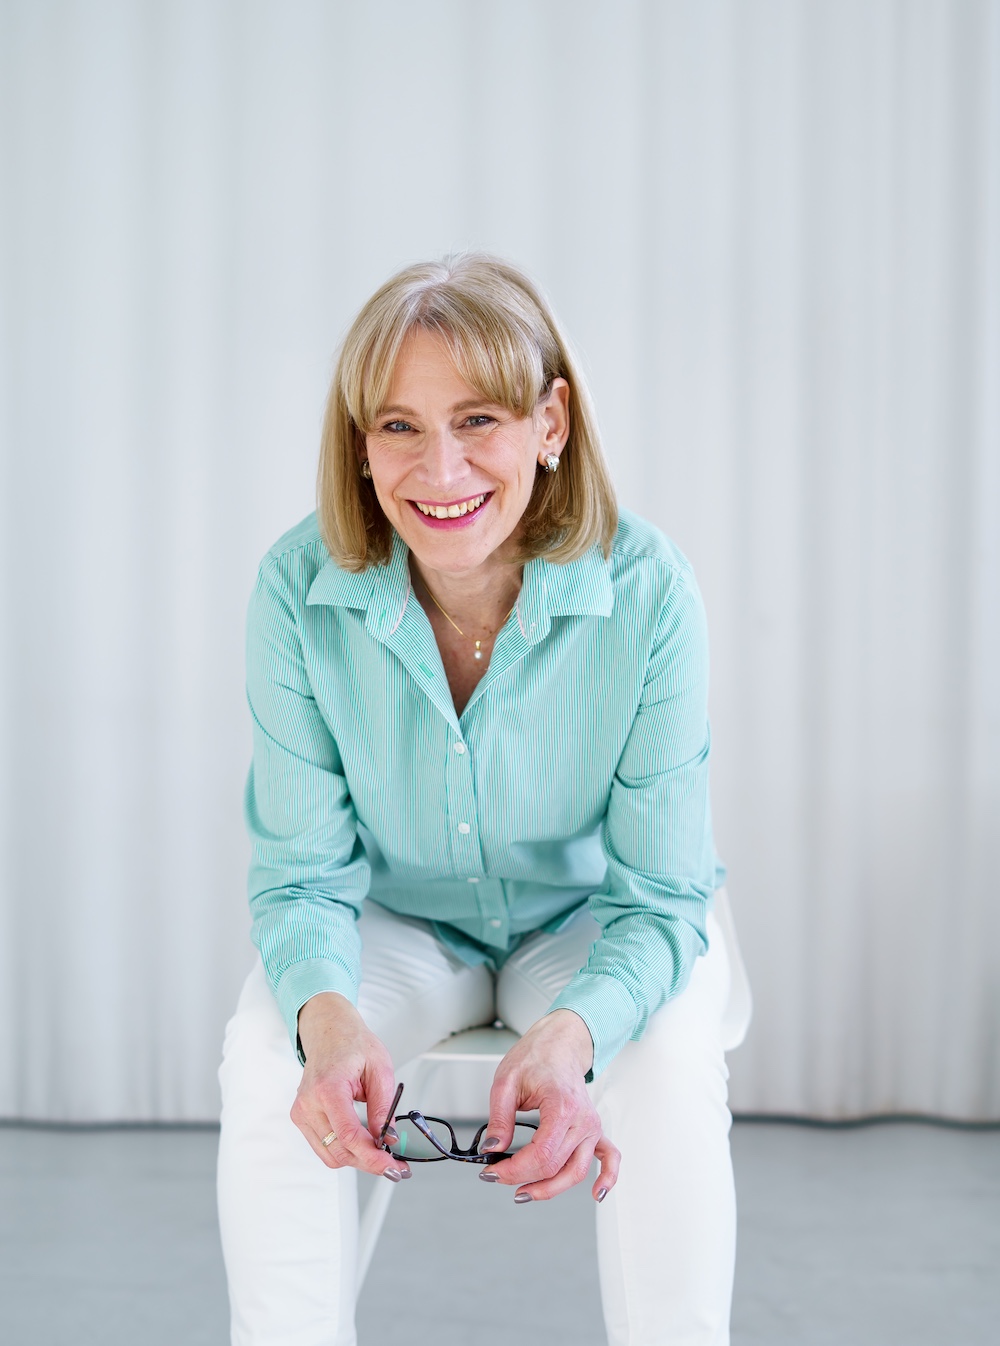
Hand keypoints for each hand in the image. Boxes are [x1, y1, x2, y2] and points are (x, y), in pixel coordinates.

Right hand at [290, 992, 410, 1180]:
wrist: (329, 1032)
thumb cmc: (353, 1044)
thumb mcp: (380, 1069)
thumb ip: (383, 1107)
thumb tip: (389, 1140)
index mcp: (328, 1088)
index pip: (349, 1135)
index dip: (372, 1157)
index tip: (393, 1167)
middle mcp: (309, 1103)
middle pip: (340, 1151)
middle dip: (369, 1162)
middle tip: (395, 1165)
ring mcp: (301, 1112)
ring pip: (330, 1156)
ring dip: (357, 1159)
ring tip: (379, 1152)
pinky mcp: (301, 1118)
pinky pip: (323, 1147)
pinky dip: (344, 1150)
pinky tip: (361, 1143)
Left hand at [480, 1010, 619, 1202]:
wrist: (560, 1043)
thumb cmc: (535, 1057)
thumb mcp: (506, 1081)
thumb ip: (500, 1118)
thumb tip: (492, 1148)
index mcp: (562, 1106)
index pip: (541, 1154)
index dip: (514, 1170)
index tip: (490, 1172)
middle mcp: (583, 1120)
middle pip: (556, 1166)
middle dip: (522, 1178)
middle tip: (495, 1177)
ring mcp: (592, 1126)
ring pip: (576, 1171)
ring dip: (551, 1189)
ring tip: (524, 1193)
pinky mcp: (595, 1130)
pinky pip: (609, 1157)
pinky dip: (607, 1178)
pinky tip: (597, 1194)